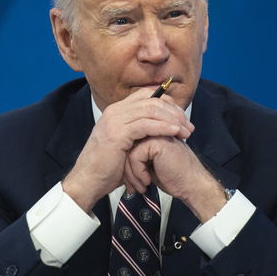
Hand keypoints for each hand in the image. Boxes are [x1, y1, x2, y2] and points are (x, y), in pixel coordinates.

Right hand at [62, 89, 193, 211]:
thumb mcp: (125, 144)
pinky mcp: (117, 133)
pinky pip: (146, 124)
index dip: (167, 103)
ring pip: (151, 109)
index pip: (147, 95)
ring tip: (186, 131)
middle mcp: (115, 111)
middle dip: (174, 112)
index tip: (181, 118)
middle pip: (152, 100)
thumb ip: (138, 132)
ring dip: (173, 119)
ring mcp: (114, 120)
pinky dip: (163, 127)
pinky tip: (174, 132)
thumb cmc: (107, 167)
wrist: (88, 181)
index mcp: (116, 111)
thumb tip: (160, 128)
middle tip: (188, 126)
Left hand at [125, 136, 227, 222]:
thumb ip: (137, 155)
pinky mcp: (157, 141)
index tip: (130, 183)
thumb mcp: (150, 165)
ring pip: (128, 151)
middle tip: (131, 187)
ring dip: (131, 174)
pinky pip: (135, 156)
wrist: (191, 185)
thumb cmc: (174, 177)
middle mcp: (154, 130)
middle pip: (125, 147)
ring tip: (140, 186)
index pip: (128, 144)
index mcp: (153, 132)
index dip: (126, 166)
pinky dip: (138, 172)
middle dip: (126, 170)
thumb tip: (119, 160)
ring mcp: (156, 133)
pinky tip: (148, 181)